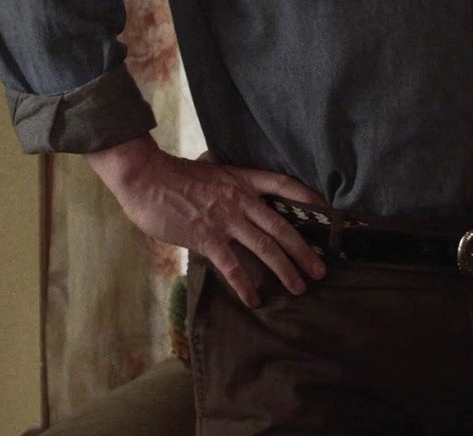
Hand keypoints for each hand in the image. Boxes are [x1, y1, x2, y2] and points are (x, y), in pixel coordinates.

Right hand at [86, 134, 326, 307]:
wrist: (146, 178)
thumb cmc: (174, 176)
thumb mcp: (211, 173)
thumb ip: (228, 185)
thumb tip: (234, 192)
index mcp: (243, 180)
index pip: (284, 185)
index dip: (307, 196)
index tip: (326, 210)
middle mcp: (241, 200)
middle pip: (282, 225)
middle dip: (304, 249)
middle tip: (321, 270)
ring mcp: (226, 219)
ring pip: (265, 246)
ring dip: (285, 269)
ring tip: (300, 287)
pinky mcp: (207, 237)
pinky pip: (232, 265)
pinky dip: (245, 284)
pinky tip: (255, 300)